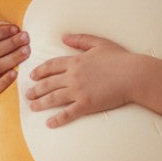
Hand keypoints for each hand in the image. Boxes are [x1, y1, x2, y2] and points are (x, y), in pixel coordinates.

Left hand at [26, 34, 141, 127]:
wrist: (134, 75)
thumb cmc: (119, 58)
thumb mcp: (99, 43)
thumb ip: (80, 39)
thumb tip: (63, 37)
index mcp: (75, 61)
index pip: (51, 66)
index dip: (40, 71)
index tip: (32, 76)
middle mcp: (73, 76)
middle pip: (48, 83)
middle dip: (35, 89)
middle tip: (27, 94)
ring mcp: (79, 91)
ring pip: (53, 98)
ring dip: (41, 103)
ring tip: (32, 107)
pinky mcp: (87, 105)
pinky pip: (68, 113)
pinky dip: (57, 119)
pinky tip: (49, 123)